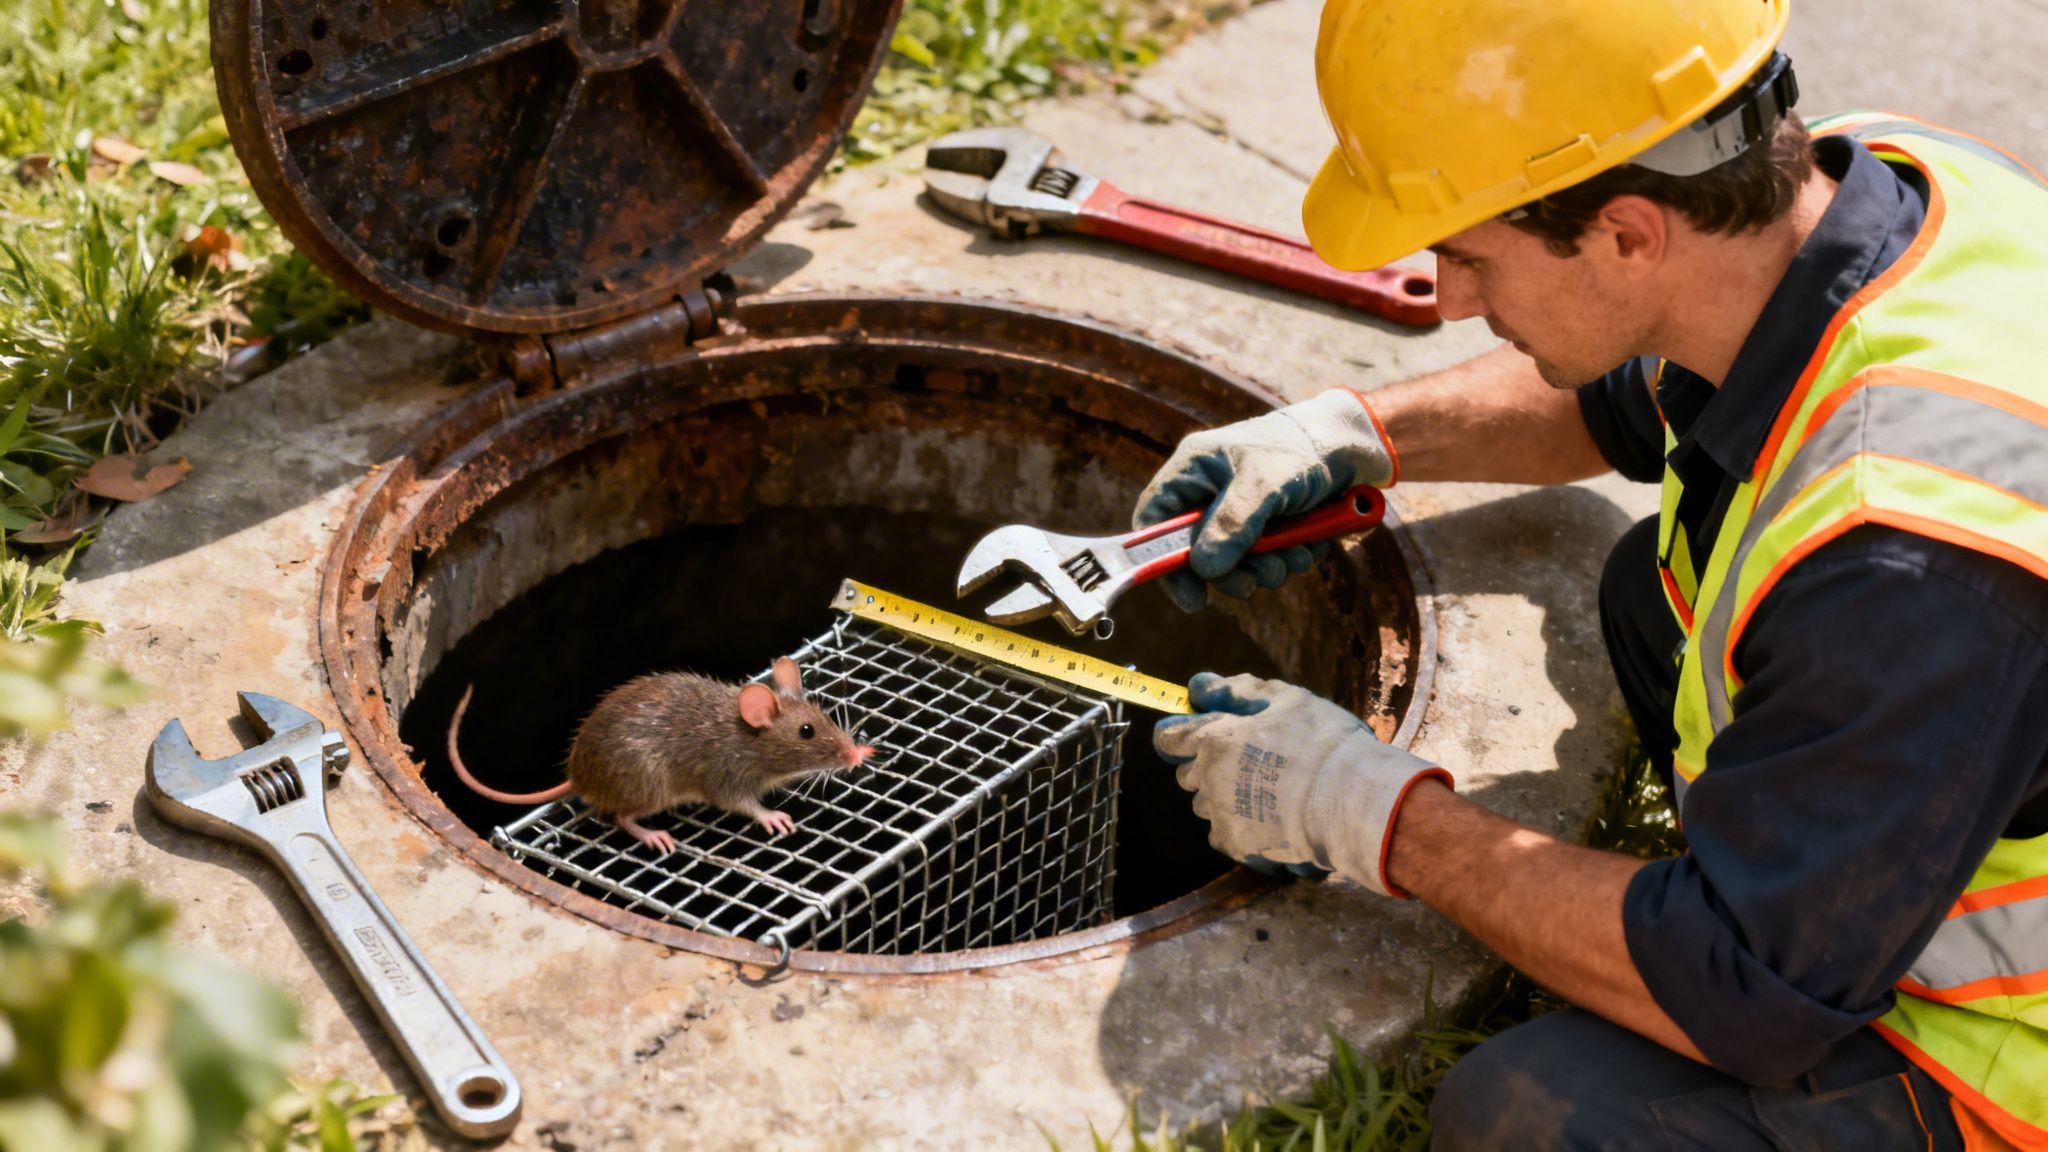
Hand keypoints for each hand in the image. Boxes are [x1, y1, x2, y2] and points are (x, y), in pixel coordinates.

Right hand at [1134, 389, 1395, 612]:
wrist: (1355, 443)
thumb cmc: (1302, 448)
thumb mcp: (1264, 484)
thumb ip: (1232, 525)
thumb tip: (1204, 570)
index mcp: (1194, 469)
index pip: (1155, 520)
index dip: (1163, 562)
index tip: (1192, 596)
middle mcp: (1211, 490)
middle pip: (1197, 551)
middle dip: (1230, 572)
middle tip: (1253, 582)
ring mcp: (1240, 508)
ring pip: (1237, 560)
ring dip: (1267, 568)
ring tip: (1296, 556)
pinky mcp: (1270, 522)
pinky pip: (1268, 557)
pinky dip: (1289, 559)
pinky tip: (1311, 546)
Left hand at [1154, 673, 1449, 896]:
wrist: (1352, 800)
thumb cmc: (1323, 742)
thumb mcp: (1286, 699)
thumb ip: (1237, 691)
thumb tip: (1199, 686)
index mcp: (1216, 738)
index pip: (1168, 737)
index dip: (1179, 735)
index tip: (1194, 736)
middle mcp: (1209, 777)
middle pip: (1187, 775)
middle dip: (1207, 768)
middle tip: (1249, 763)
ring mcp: (1222, 814)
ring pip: (1206, 806)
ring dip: (1223, 799)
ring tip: (1266, 794)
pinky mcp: (1238, 845)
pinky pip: (1222, 836)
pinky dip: (1239, 830)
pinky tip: (1269, 821)